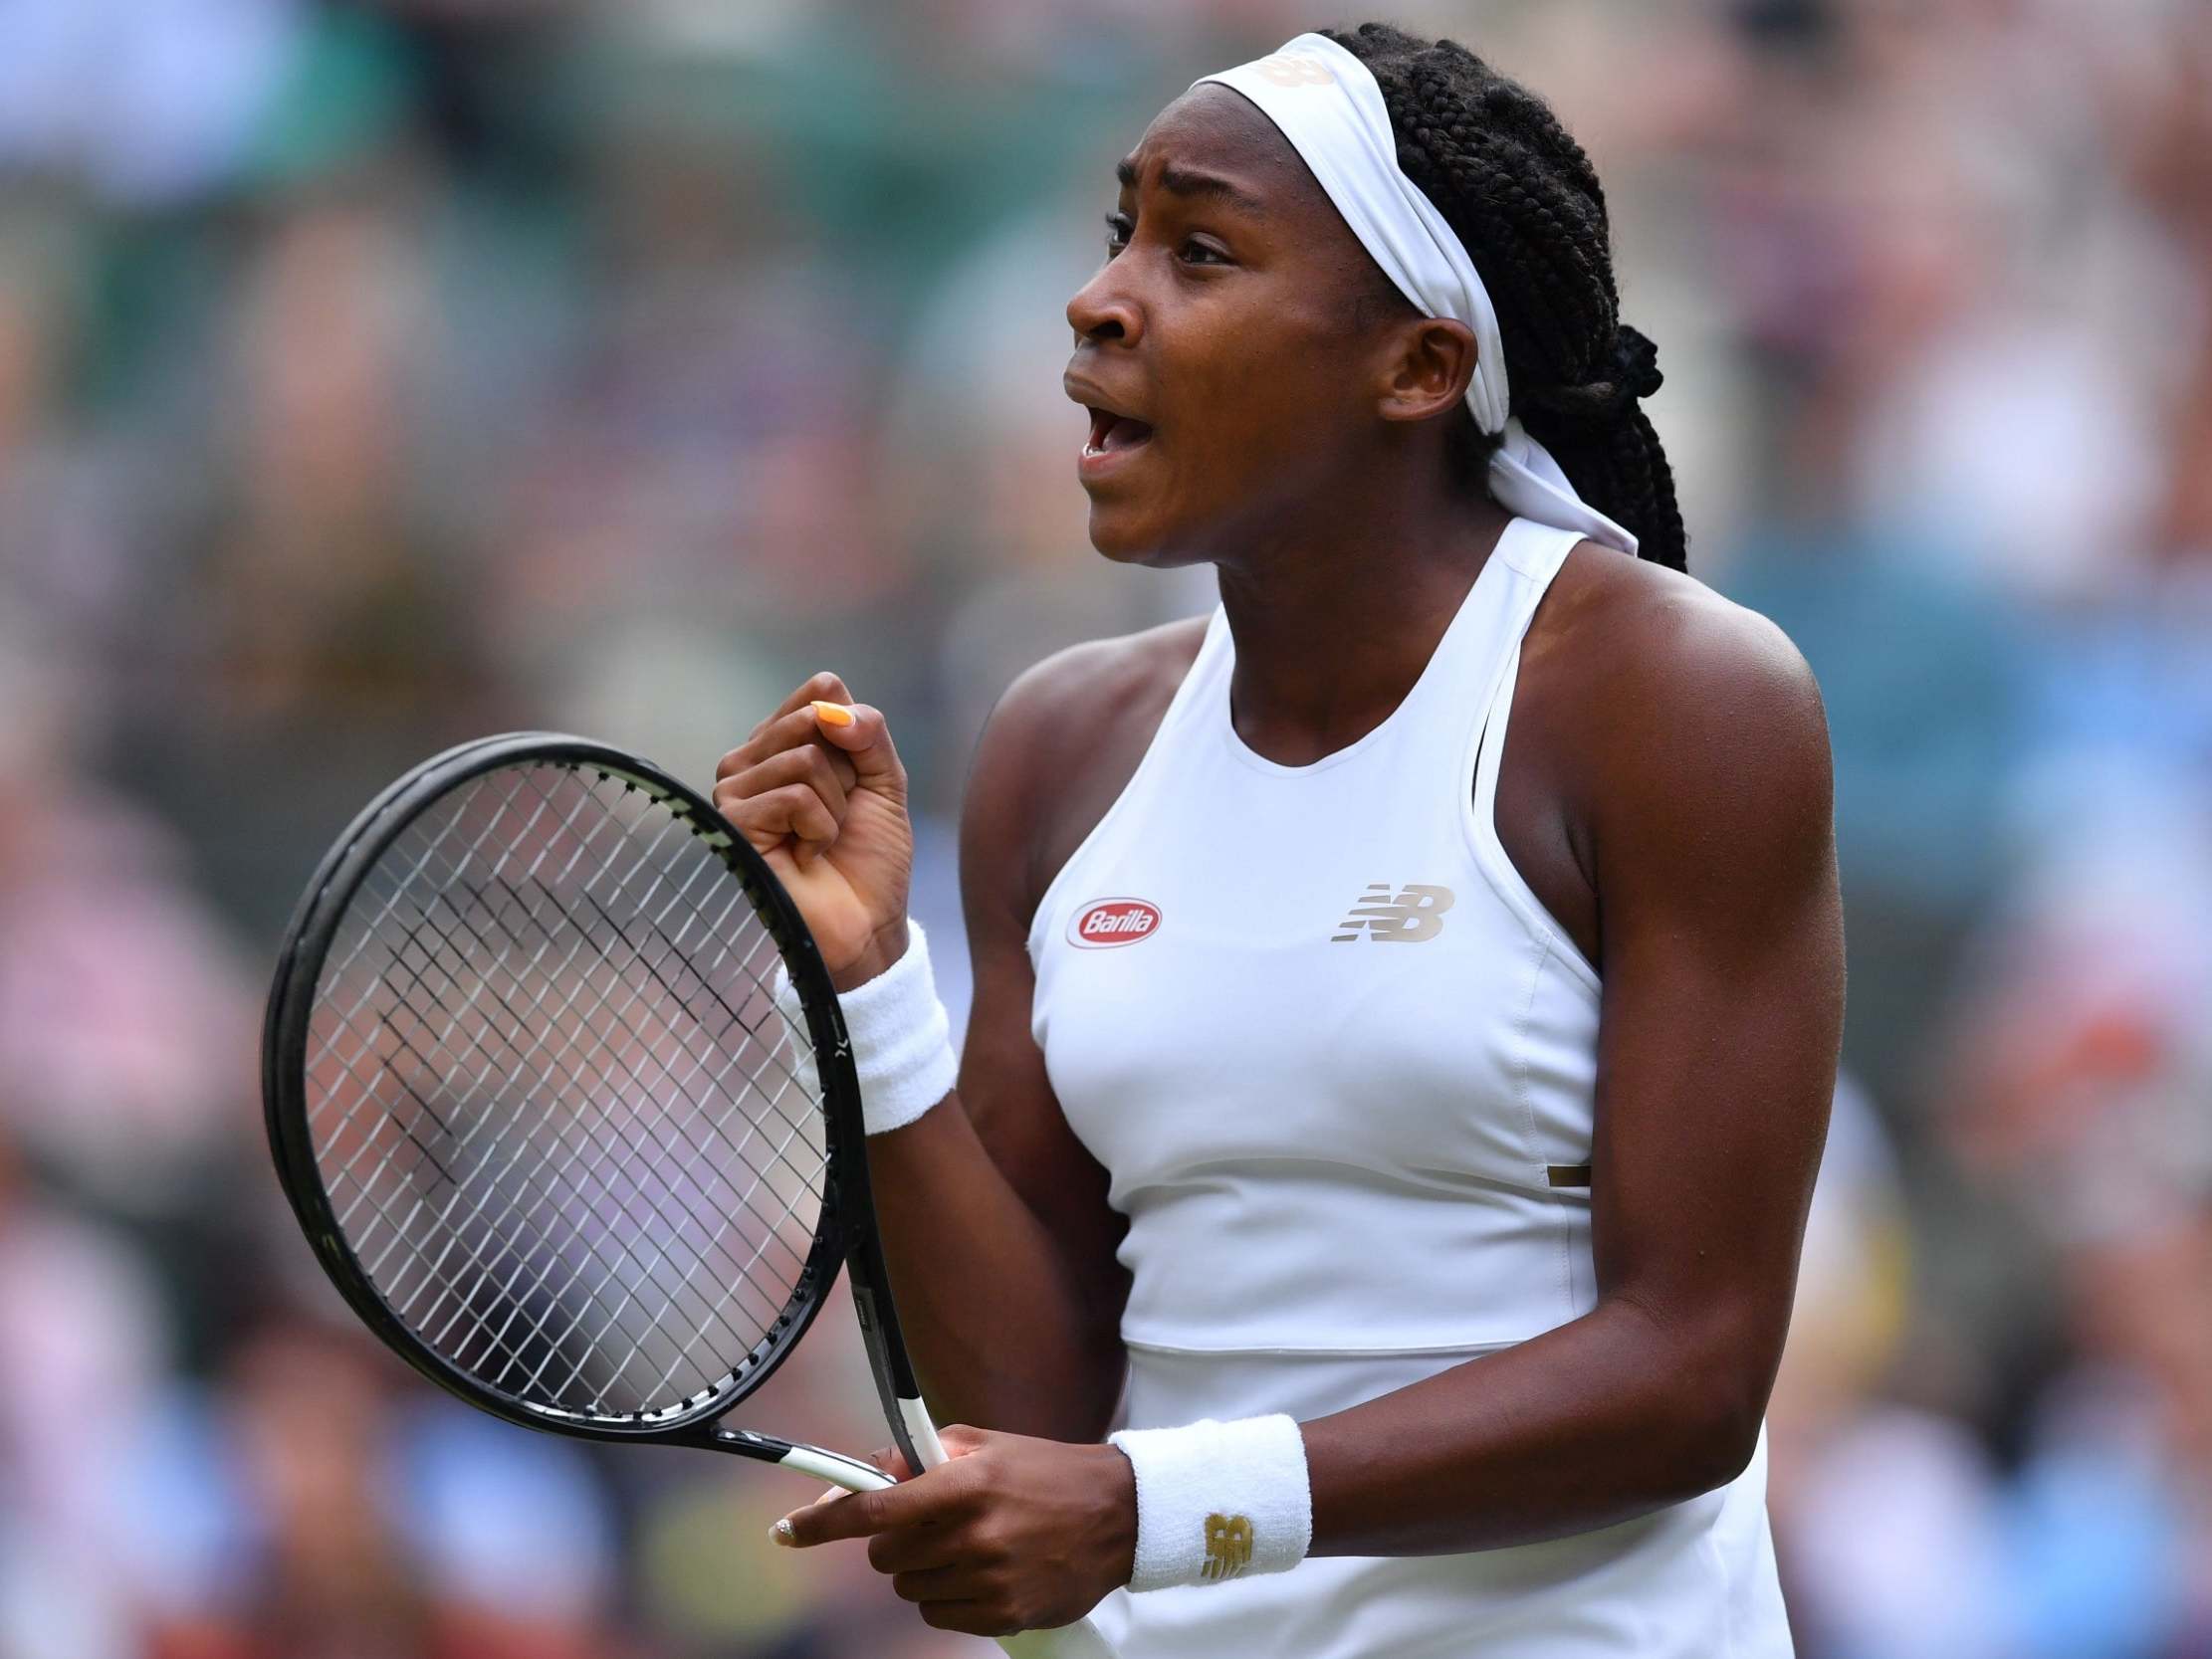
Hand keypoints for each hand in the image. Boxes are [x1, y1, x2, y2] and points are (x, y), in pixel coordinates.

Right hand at [713, 672, 912, 988]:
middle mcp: (751, 758)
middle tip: (840, 814)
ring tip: (821, 839)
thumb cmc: (870, 855)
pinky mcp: (734, 822)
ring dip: (835, 807)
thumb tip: (835, 708)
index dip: (856, 733)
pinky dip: (820, 828)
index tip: (857, 780)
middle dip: (848, 773)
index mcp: (783, 740)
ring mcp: (736, 789)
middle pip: (814, 718)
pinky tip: (807, 854)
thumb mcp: (886, 782)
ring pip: (805, 758)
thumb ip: (869, 733)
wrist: (867, 922)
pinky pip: (794, 796)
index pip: (821, 690)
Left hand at [771, 1426, 1136, 1637]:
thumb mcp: (986, 1447)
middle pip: (885, 1557)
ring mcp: (989, 1580)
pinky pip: (939, 1614)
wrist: (1118, 1516)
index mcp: (967, 1483)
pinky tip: (981, 1573)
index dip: (824, 1522)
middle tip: (924, 1525)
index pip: (876, 1509)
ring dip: (922, 1569)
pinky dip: (947, 1596)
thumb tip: (869, 1472)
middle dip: (892, 1542)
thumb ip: (923, 1454)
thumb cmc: (1045, 1473)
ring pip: (909, 1588)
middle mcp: (975, 1534)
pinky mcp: (1003, 1614)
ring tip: (965, 1546)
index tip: (788, 1531)